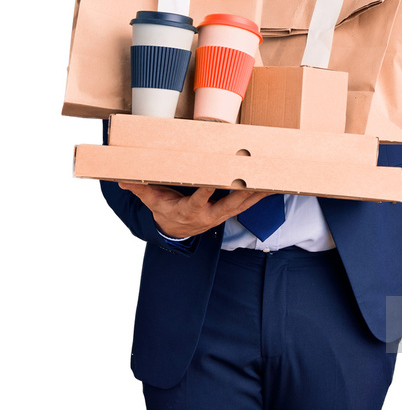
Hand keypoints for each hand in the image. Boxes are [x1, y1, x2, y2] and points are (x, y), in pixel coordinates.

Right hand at [118, 183, 273, 238]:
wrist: (175, 231)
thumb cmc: (165, 209)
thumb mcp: (151, 200)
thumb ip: (140, 187)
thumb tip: (121, 178)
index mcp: (188, 210)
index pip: (199, 200)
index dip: (206, 191)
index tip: (215, 180)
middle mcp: (208, 214)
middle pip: (228, 205)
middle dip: (242, 193)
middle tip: (255, 179)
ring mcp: (220, 214)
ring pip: (242, 205)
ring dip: (257, 194)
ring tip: (273, 181)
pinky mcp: (227, 212)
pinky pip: (246, 204)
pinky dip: (258, 195)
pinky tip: (271, 186)